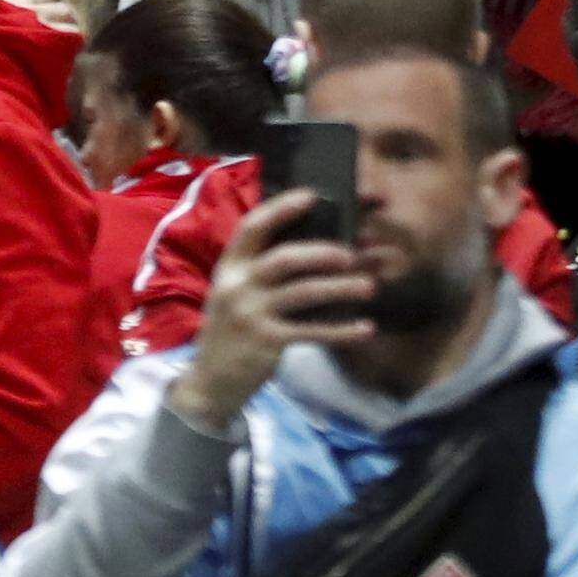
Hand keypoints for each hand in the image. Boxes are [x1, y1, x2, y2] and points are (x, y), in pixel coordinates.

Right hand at [168, 189, 378, 428]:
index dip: (281, 209)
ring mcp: (250, 315)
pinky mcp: (266, 342)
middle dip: (321, 253)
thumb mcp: (234, 293)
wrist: (209, 380)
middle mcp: (237, 286)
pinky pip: (312, 332)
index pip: (252, 228)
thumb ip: (259, 272)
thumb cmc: (230, 330)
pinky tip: (365, 328)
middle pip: (283, 259)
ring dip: (340, 288)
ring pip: (303, 293)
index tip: (312, 196)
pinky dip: (341, 330)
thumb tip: (312, 248)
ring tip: (368, 287)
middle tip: (351, 255)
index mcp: (229, 268)